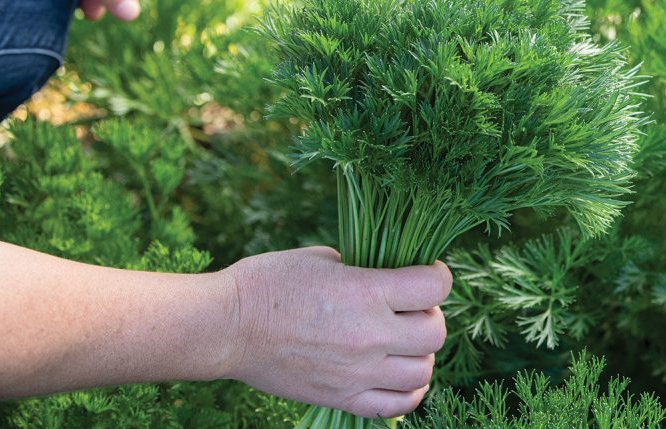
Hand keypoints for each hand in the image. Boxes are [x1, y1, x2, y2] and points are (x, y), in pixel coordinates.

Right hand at [221, 247, 451, 418]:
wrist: (227, 327)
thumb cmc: (269, 283)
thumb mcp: (324, 259)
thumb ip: (366, 270)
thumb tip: (392, 278)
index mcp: (365, 291)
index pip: (434, 286)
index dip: (438, 275)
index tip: (427, 272)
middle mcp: (368, 335)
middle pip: (436, 332)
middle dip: (431, 315)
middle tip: (412, 307)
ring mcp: (357, 372)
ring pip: (423, 372)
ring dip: (421, 353)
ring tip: (403, 341)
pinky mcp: (341, 398)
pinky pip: (396, 405)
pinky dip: (409, 391)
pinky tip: (400, 374)